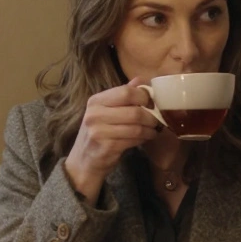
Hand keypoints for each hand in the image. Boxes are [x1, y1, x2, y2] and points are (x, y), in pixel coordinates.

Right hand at [63, 78, 160, 202]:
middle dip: (151, 116)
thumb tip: (141, 80)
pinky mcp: (106, 147)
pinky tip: (145, 138)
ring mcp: (99, 131)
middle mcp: (95, 114)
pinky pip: (133, 140)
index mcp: (96, 101)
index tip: (151, 103)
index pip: (126, 92)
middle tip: (156, 120)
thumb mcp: (106, 111)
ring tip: (153, 130)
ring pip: (136, 127)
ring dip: (150, 130)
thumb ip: (122, 95)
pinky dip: (143, 139)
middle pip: (134, 111)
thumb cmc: (99, 133)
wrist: (84, 161)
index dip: (144, 97)